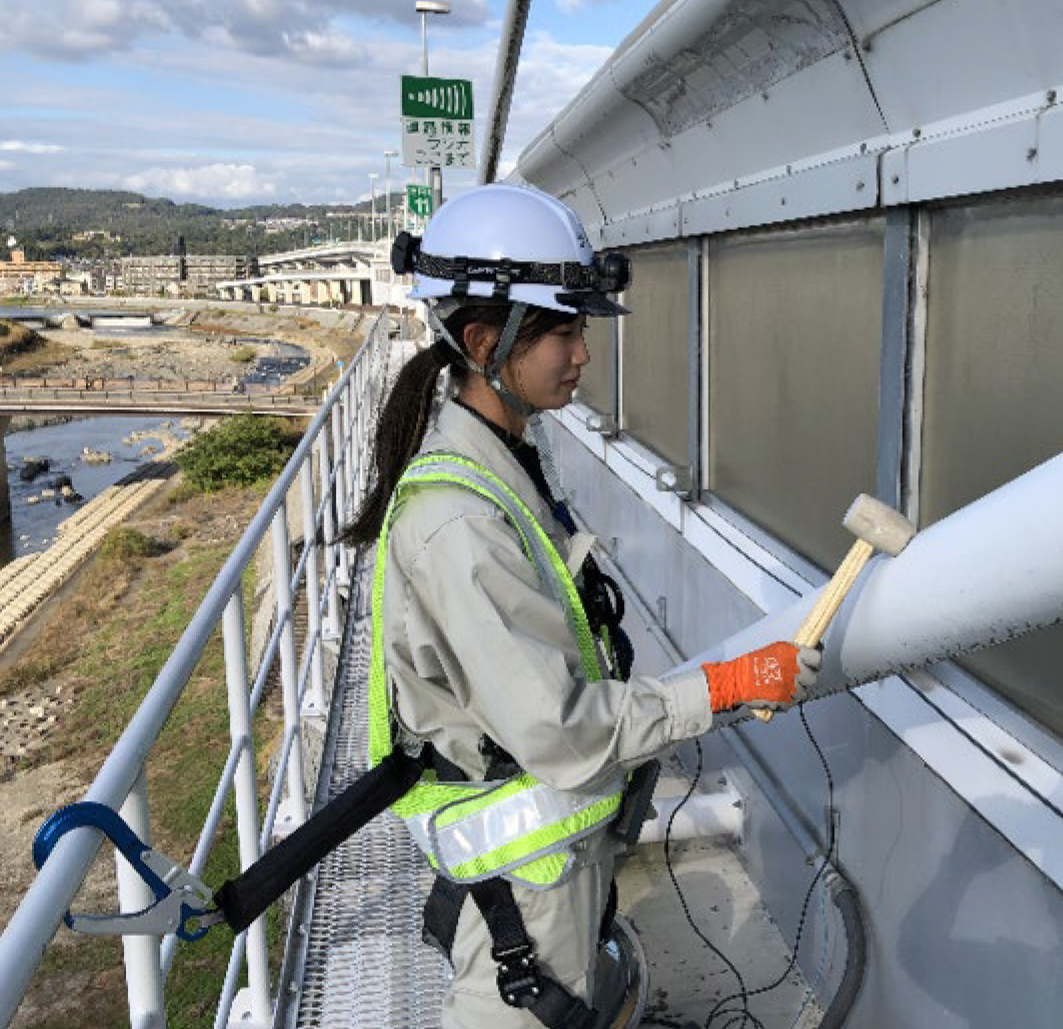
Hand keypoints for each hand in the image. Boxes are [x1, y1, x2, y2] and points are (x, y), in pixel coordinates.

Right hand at [703, 642, 819, 714]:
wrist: (736, 680)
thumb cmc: (752, 663)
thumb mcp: (775, 649)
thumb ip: (793, 652)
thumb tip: (809, 651)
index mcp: (793, 654)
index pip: (817, 659)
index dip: (814, 662)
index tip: (811, 664)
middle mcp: (795, 670)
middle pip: (812, 678)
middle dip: (804, 679)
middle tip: (794, 677)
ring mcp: (791, 686)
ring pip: (803, 692)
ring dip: (795, 691)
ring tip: (782, 686)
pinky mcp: (785, 700)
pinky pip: (792, 703)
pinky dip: (786, 701)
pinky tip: (776, 694)